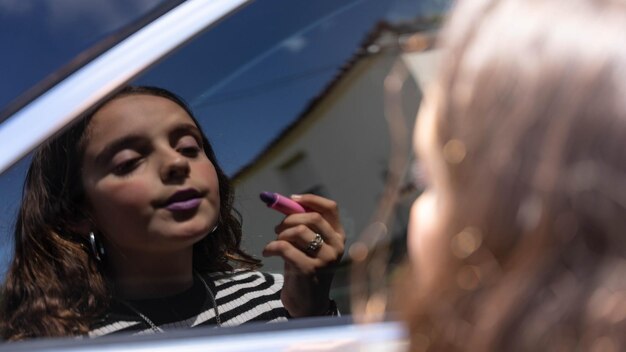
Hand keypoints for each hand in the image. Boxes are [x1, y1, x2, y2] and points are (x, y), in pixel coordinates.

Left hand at [262, 194, 344, 316]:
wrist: (307, 304)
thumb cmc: (305, 269)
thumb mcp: (307, 245)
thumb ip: (302, 225)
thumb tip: (284, 202)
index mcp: (338, 236)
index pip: (330, 208)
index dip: (310, 199)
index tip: (291, 199)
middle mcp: (336, 246)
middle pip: (313, 217)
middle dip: (289, 218)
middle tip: (278, 228)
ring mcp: (325, 259)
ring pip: (298, 231)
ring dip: (280, 233)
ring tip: (275, 242)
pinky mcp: (310, 270)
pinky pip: (285, 248)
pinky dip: (271, 246)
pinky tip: (267, 252)